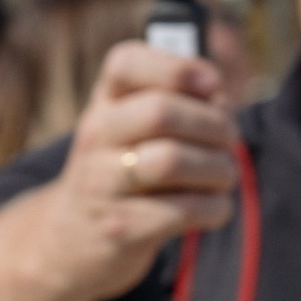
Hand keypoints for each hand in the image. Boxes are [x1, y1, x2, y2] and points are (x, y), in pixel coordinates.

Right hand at [44, 43, 240, 300]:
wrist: (70, 238)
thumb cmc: (124, 170)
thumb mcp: (135, 126)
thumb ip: (179, 101)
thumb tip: (220, 100)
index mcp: (104, 102)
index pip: (125, 62)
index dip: (177, 67)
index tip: (211, 84)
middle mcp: (95, 136)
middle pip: (160, 111)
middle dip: (214, 125)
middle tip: (229, 140)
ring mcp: (101, 184)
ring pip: (171, 161)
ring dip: (218, 169)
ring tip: (224, 176)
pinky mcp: (119, 228)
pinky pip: (182, 210)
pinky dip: (215, 208)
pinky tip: (214, 208)